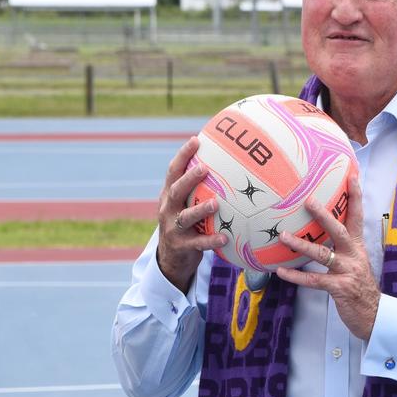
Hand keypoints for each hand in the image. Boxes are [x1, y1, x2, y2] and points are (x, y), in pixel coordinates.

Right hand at [156, 136, 227, 291]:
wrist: (171, 256)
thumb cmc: (186, 221)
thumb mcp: (186, 203)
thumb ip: (198, 187)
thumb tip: (227, 163)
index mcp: (169, 195)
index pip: (173, 171)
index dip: (183, 155)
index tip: (195, 140)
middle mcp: (168, 209)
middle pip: (176, 191)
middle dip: (189, 179)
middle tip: (204, 168)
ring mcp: (173, 228)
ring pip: (185, 217)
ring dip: (200, 209)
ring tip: (216, 203)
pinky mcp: (181, 246)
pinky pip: (198, 243)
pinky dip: (210, 240)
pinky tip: (224, 237)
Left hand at [276, 172, 379, 340]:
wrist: (375, 315)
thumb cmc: (360, 287)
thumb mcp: (355, 263)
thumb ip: (342, 248)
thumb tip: (321, 233)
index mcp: (358, 247)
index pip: (357, 217)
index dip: (355, 196)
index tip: (351, 176)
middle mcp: (354, 256)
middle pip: (339, 231)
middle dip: (324, 215)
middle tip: (308, 200)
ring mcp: (347, 272)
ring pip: (323, 254)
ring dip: (301, 244)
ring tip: (283, 236)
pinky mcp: (340, 288)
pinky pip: (314, 280)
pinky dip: (296, 276)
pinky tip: (281, 271)